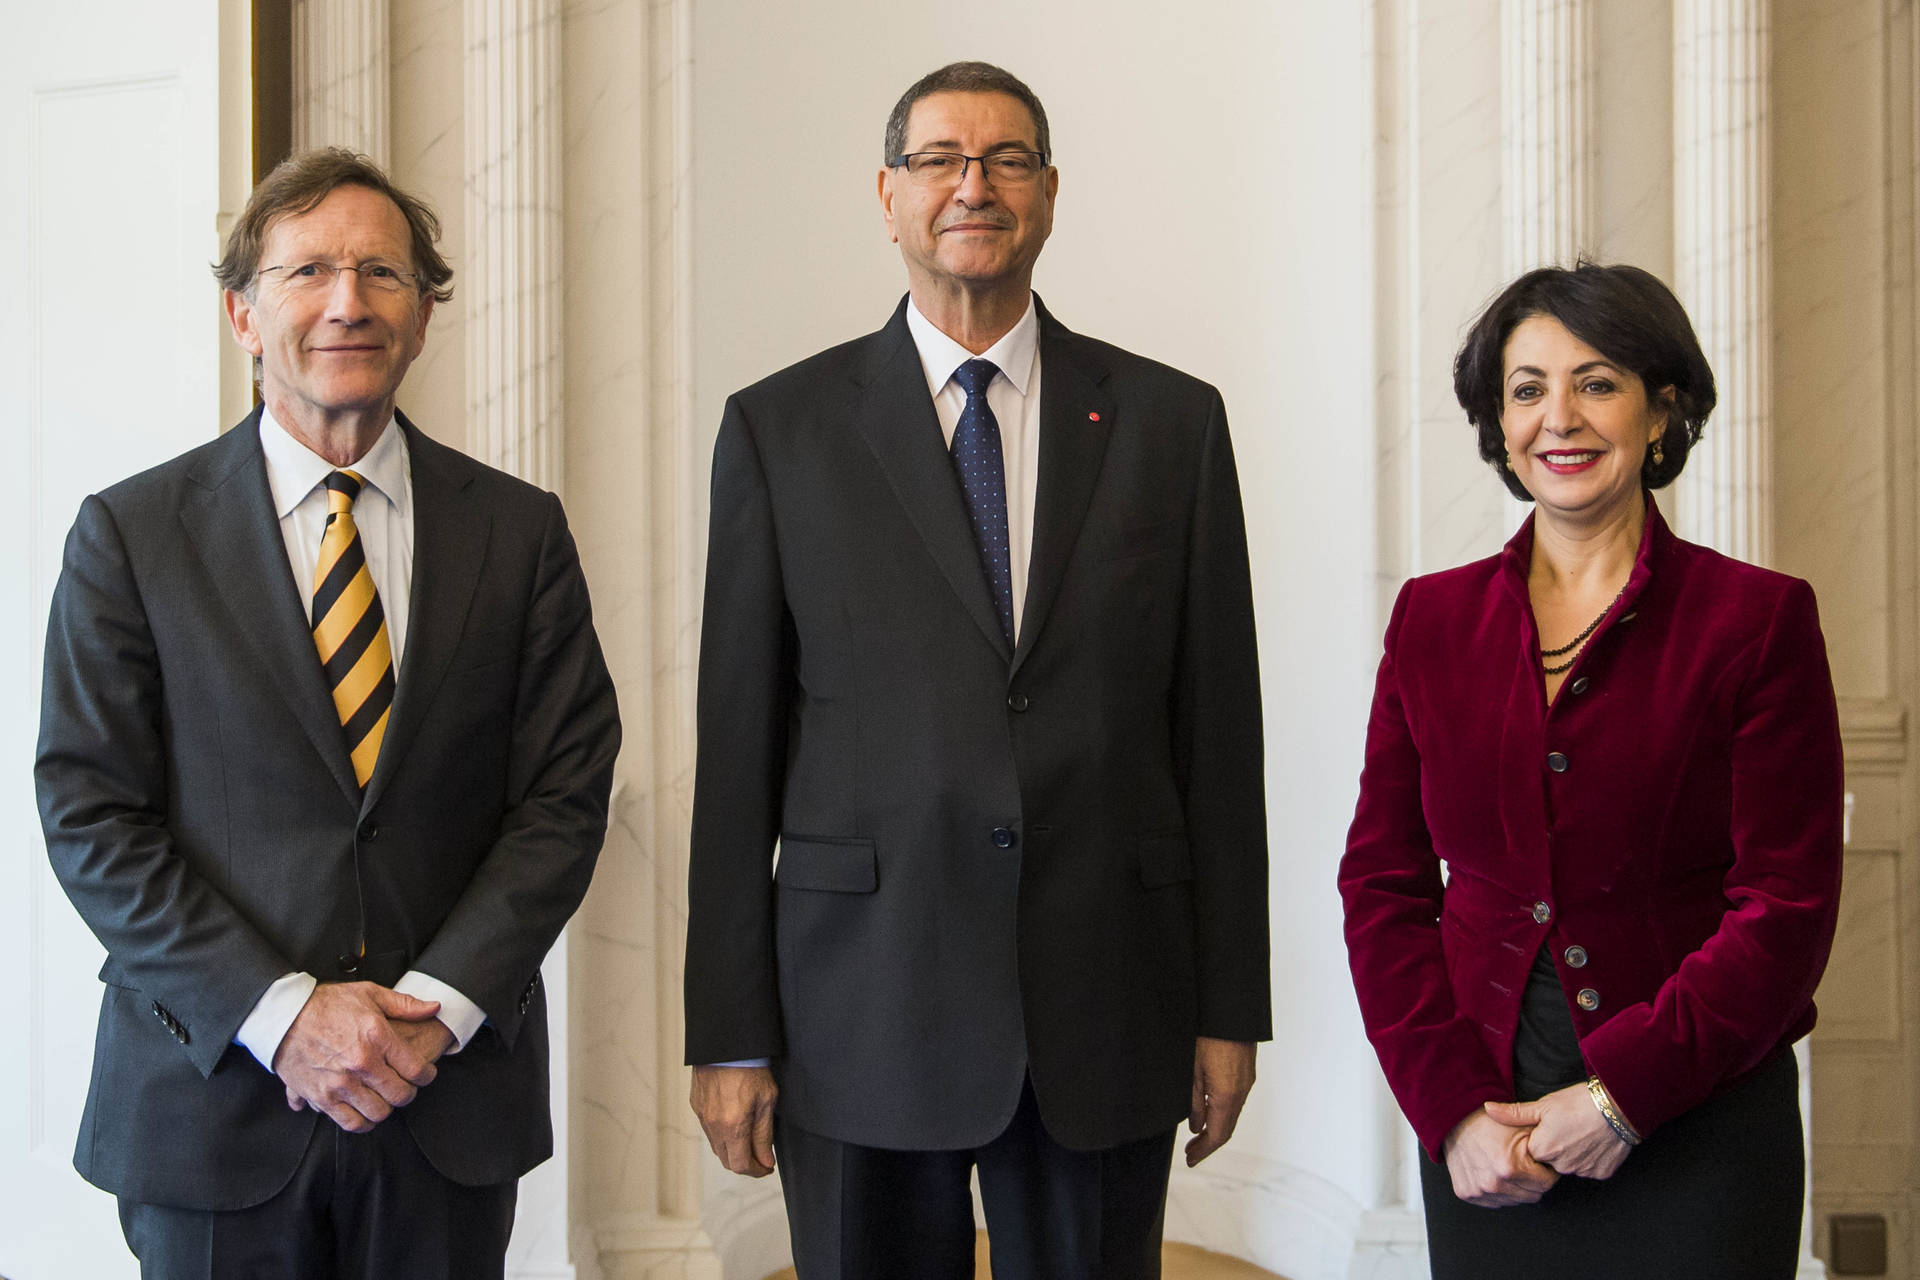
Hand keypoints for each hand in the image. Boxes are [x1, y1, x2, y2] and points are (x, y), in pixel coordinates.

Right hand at [272, 982, 443, 1132]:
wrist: (283, 1016)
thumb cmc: (326, 1003)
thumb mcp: (369, 993)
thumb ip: (405, 1004)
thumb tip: (434, 1008)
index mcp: (377, 1036)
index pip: (416, 1069)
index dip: (427, 1075)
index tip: (425, 1074)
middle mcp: (361, 1063)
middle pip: (400, 1095)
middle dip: (408, 1093)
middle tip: (404, 1086)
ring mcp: (340, 1083)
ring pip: (378, 1113)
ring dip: (386, 1108)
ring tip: (383, 1097)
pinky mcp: (321, 1097)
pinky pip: (351, 1123)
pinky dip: (362, 1122)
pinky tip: (364, 1110)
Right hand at [691, 1065, 777, 1176]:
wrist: (727, 1044)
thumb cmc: (750, 1068)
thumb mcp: (767, 1101)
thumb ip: (764, 1135)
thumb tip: (765, 1161)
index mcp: (733, 1126)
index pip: (740, 1165)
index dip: (756, 1171)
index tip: (767, 1167)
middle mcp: (714, 1125)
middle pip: (727, 1160)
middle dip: (745, 1163)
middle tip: (761, 1157)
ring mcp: (703, 1116)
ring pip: (717, 1147)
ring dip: (733, 1150)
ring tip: (749, 1140)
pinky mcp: (697, 1106)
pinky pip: (709, 1130)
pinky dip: (722, 1135)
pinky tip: (734, 1124)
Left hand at [1184, 1037, 1255, 1166]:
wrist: (1230, 1012)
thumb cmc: (1208, 1037)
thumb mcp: (1192, 1071)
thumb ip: (1194, 1102)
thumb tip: (1195, 1127)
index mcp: (1226, 1096)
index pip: (1217, 1135)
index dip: (1204, 1151)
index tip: (1191, 1159)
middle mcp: (1240, 1092)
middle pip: (1227, 1129)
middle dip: (1208, 1144)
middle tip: (1191, 1153)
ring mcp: (1246, 1082)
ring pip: (1232, 1115)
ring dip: (1216, 1129)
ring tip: (1197, 1136)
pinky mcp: (1246, 1073)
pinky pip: (1236, 1102)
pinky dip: (1222, 1114)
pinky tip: (1209, 1111)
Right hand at [1441, 1107, 1559, 1207]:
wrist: (1454, 1120)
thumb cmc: (1488, 1122)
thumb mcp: (1521, 1127)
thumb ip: (1544, 1145)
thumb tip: (1560, 1160)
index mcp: (1510, 1168)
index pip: (1546, 1183)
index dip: (1547, 1171)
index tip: (1542, 1163)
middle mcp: (1493, 1184)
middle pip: (1533, 1195)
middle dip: (1534, 1181)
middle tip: (1526, 1165)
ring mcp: (1479, 1191)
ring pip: (1515, 1201)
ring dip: (1517, 1188)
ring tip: (1509, 1168)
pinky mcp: (1467, 1194)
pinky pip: (1495, 1202)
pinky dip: (1499, 1191)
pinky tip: (1495, 1174)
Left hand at [1486, 1084, 1630, 1180]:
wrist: (1618, 1106)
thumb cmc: (1578, 1102)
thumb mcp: (1543, 1105)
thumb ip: (1514, 1113)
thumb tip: (1487, 1109)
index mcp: (1542, 1150)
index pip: (1532, 1150)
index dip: (1539, 1137)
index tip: (1548, 1125)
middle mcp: (1561, 1166)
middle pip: (1550, 1160)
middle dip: (1555, 1147)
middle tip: (1566, 1127)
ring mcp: (1583, 1171)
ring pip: (1570, 1165)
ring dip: (1572, 1153)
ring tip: (1580, 1131)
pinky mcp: (1602, 1173)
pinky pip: (1589, 1168)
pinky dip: (1590, 1157)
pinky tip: (1593, 1140)